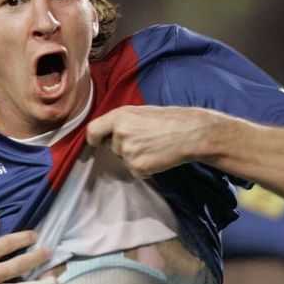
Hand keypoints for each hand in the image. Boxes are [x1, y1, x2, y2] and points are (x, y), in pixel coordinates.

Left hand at [86, 105, 220, 176]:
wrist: (190, 133)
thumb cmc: (169, 120)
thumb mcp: (140, 112)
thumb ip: (122, 121)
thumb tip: (107, 133)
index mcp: (119, 116)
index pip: (93, 131)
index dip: (93, 139)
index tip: (96, 142)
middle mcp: (119, 134)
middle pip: (112, 147)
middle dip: (124, 147)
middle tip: (145, 140)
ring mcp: (127, 152)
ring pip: (124, 160)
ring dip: (136, 158)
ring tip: (154, 147)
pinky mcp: (137, 168)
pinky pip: (135, 172)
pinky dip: (145, 169)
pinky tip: (158, 157)